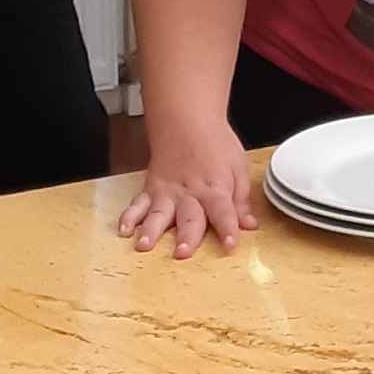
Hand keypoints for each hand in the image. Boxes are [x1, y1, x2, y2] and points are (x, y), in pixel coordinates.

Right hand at [118, 127, 259, 259]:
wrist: (186, 120)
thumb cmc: (214, 143)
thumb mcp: (237, 167)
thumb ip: (241, 200)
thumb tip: (249, 225)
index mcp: (215, 189)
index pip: (223, 213)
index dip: (228, 229)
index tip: (230, 245)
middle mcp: (190, 194)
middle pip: (189, 218)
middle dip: (186, 236)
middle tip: (183, 252)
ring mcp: (168, 193)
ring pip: (159, 214)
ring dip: (152, 231)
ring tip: (144, 245)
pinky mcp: (151, 190)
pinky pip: (138, 204)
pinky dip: (129, 217)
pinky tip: (124, 230)